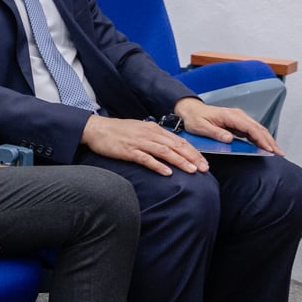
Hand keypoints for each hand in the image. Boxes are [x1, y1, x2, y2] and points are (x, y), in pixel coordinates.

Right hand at [81, 114, 206, 174]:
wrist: (96, 129)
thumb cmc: (117, 131)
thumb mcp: (140, 130)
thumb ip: (155, 137)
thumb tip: (169, 147)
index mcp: (153, 129)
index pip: (179, 141)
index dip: (193, 151)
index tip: (204, 162)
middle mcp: (149, 134)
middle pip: (175, 146)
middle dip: (192, 157)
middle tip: (204, 168)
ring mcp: (139, 142)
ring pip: (165, 152)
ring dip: (180, 161)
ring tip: (192, 170)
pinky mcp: (128, 150)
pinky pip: (146, 158)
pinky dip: (158, 165)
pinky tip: (167, 172)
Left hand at [175, 97, 281, 154]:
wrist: (190, 110)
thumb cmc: (194, 118)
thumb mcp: (200, 126)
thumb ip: (215, 132)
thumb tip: (230, 139)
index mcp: (230, 116)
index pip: (250, 128)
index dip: (261, 139)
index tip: (269, 149)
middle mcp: (238, 116)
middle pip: (258, 128)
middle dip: (270, 141)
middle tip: (279, 153)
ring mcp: (239, 119)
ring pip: (258, 130)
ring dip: (268, 140)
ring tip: (276, 152)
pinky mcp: (238, 123)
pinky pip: (252, 131)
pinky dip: (260, 139)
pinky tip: (265, 147)